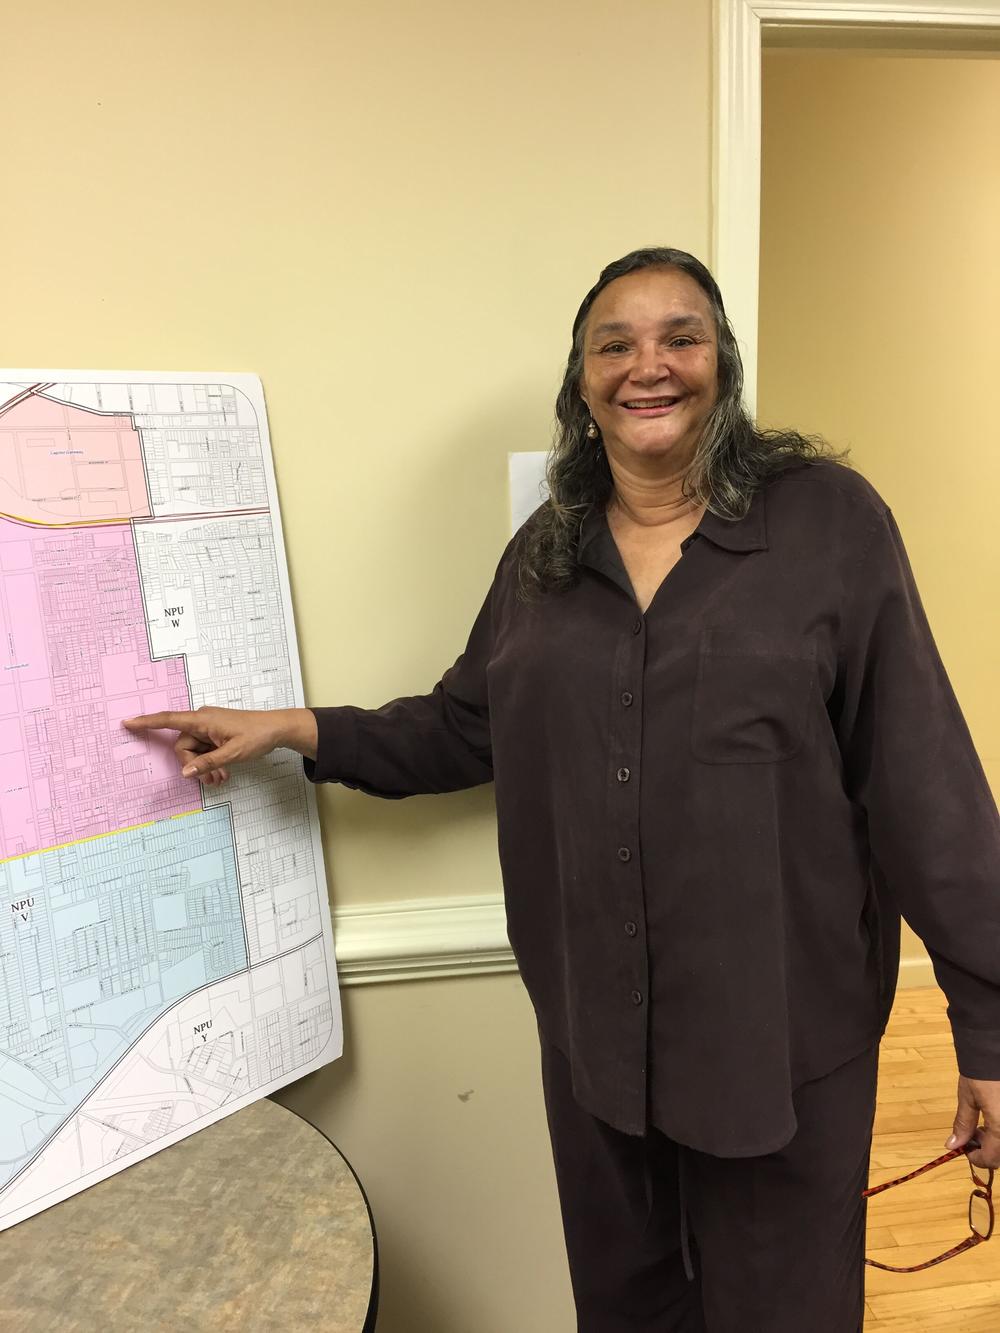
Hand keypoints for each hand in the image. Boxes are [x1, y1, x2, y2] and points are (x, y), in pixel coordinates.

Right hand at [122, 706, 314, 785]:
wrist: (277, 729)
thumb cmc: (257, 735)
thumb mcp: (232, 754)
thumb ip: (207, 763)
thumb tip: (186, 772)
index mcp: (202, 720)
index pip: (169, 720)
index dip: (147, 722)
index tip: (128, 722)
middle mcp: (202, 721)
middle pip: (183, 747)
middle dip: (193, 765)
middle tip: (212, 779)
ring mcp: (209, 727)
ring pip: (194, 752)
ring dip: (204, 767)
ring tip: (221, 778)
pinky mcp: (216, 733)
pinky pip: (204, 750)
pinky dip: (210, 762)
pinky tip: (223, 772)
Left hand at [947, 1075, 999, 1169]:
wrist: (994, 1048)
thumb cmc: (982, 1071)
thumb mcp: (968, 1098)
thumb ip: (963, 1124)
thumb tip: (953, 1145)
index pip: (992, 1159)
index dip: (977, 1159)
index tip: (965, 1149)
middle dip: (989, 1150)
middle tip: (974, 1134)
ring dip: (997, 1141)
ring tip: (984, 1124)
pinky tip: (995, 1117)